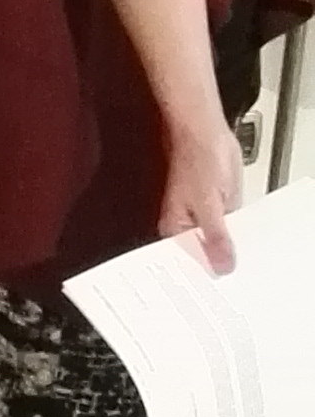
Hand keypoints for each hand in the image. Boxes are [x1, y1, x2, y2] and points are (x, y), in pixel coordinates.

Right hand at [158, 113, 243, 271]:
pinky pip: (226, 227)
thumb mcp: (211, 204)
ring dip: (227, 248)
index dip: (203, 275)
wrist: (203, 129)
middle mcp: (183, 225)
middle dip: (216, 264)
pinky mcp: (215, 206)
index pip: (188, 262)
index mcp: (173, 228)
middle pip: (202, 254)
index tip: (219, 287)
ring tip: (238, 260)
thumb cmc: (197, 158)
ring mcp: (200, 216)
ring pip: (216, 241)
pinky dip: (234, 233)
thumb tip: (222, 265)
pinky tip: (242, 240)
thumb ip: (217, 237)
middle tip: (232, 278)